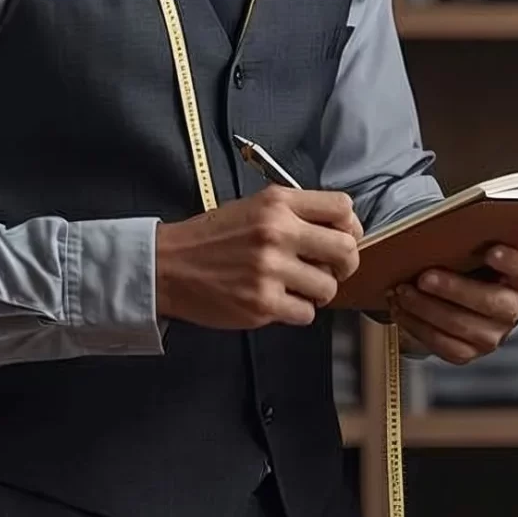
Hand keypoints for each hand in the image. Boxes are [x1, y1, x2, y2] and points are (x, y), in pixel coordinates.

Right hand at [156, 187, 361, 329]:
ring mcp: (270, 270)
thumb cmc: (212, 238)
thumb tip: (342, 230)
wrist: (167, 265)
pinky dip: (297, 311)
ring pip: (329, 287)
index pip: (342, 207)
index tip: (342, 237)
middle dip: (345, 264)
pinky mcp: (262, 303)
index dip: (350, 226)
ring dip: (318, 291)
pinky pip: (307, 313)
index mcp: (277, 203)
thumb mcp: (254, 207)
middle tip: (331, 269)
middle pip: (347, 249)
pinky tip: (278, 300)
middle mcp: (277, 232)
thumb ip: (296, 213)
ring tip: (296, 286)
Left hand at [393, 245, 517, 364]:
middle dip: (454, 289)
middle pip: (492, 303)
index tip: (491, 251)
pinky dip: (418, 327)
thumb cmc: (470, 260)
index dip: (511, 262)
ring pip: (462, 326)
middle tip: (424, 277)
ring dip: (427, 309)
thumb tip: (442, 231)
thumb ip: (473, 238)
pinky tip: (401, 310)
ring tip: (402, 291)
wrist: (465, 288)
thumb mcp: (478, 245)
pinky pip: (445, 346)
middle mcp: (514, 309)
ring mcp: (493, 334)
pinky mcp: (470, 351)